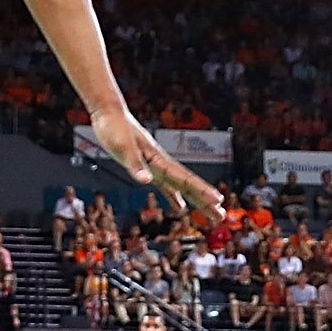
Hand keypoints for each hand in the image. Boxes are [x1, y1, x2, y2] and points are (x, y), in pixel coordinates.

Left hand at [92, 110, 220, 218]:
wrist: (109, 113)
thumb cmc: (114, 128)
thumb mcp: (122, 147)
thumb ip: (135, 164)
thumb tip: (147, 181)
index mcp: (159, 159)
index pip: (185, 178)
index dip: (202, 190)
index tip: (219, 201)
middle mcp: (162, 163)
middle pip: (188, 185)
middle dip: (205, 200)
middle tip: (222, 216)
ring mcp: (157, 165)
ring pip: (181, 186)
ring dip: (196, 200)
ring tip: (213, 214)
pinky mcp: (148, 166)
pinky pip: (166, 185)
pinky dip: (174, 196)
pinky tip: (181, 207)